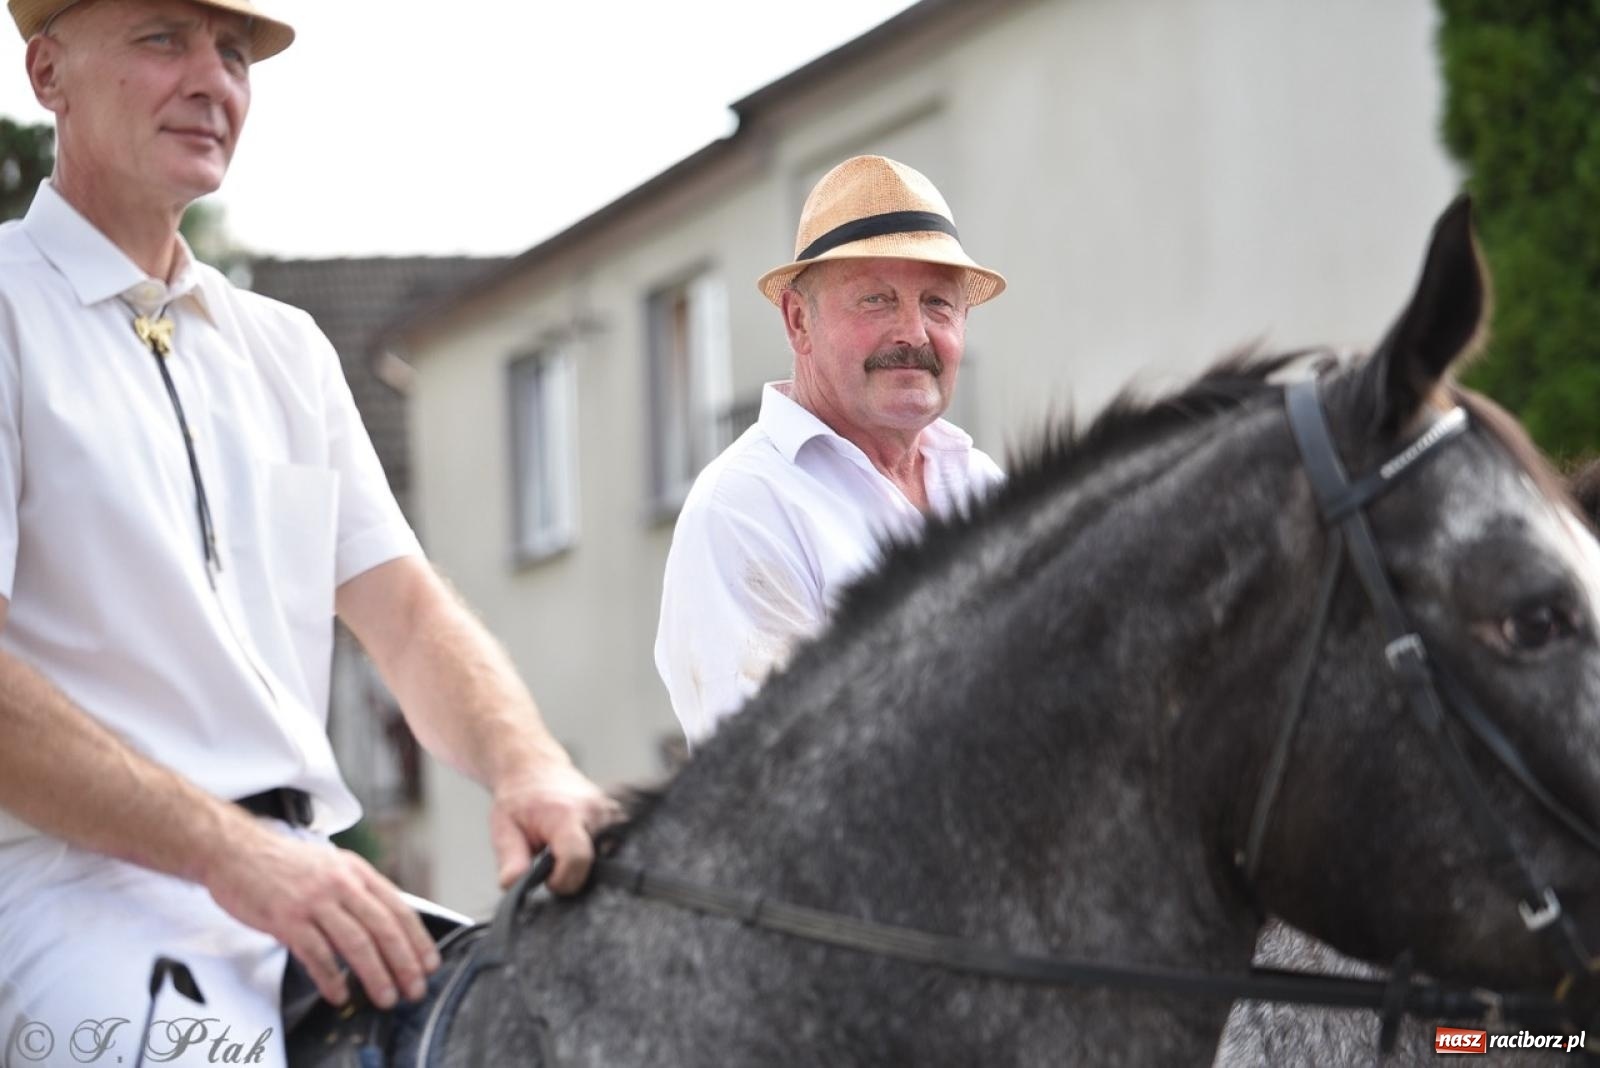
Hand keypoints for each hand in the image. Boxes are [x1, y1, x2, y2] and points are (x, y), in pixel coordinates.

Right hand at [203, 821, 439, 1008]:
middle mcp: (340, 884)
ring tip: (384, 997)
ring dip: (374, 975)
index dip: (418, 940)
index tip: (429, 964)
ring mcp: (314, 901)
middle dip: (404, 963)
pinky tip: (339, 993)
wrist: (236, 851)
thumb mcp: (332, 866)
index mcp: (356, 872)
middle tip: (414, 989)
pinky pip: (316, 954)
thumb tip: (386, 925)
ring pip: (356, 943)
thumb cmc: (283, 864)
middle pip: (383, 929)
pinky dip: (331, 978)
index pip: (399, 908)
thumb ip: (358, 892)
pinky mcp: (287, 919)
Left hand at [489, 759, 622, 893]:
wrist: (535, 769)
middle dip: (571, 872)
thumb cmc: (520, 797)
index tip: (547, 879)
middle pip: (593, 864)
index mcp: (566, 813)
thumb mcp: (504, 828)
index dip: (562, 880)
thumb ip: (511, 859)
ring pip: (603, 859)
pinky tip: (575, 840)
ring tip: (561, 844)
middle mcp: (595, 811)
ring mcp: (609, 812)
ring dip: (582, 861)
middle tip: (550, 857)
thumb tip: (512, 884)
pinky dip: (591, 851)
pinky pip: (610, 847)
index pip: (577, 859)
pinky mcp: (616, 815)